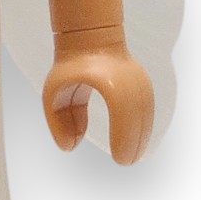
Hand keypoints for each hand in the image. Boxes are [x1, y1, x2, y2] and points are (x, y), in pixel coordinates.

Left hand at [41, 28, 153, 164]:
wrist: (90, 37)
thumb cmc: (68, 66)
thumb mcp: (53, 92)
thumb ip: (58, 122)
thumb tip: (69, 149)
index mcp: (104, 78)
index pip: (121, 110)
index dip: (123, 137)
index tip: (118, 158)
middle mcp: (126, 77)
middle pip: (137, 114)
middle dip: (134, 143)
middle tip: (125, 162)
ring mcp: (137, 76)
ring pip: (145, 112)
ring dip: (141, 136)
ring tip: (131, 156)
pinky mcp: (142, 80)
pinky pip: (147, 108)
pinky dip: (143, 125)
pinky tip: (136, 141)